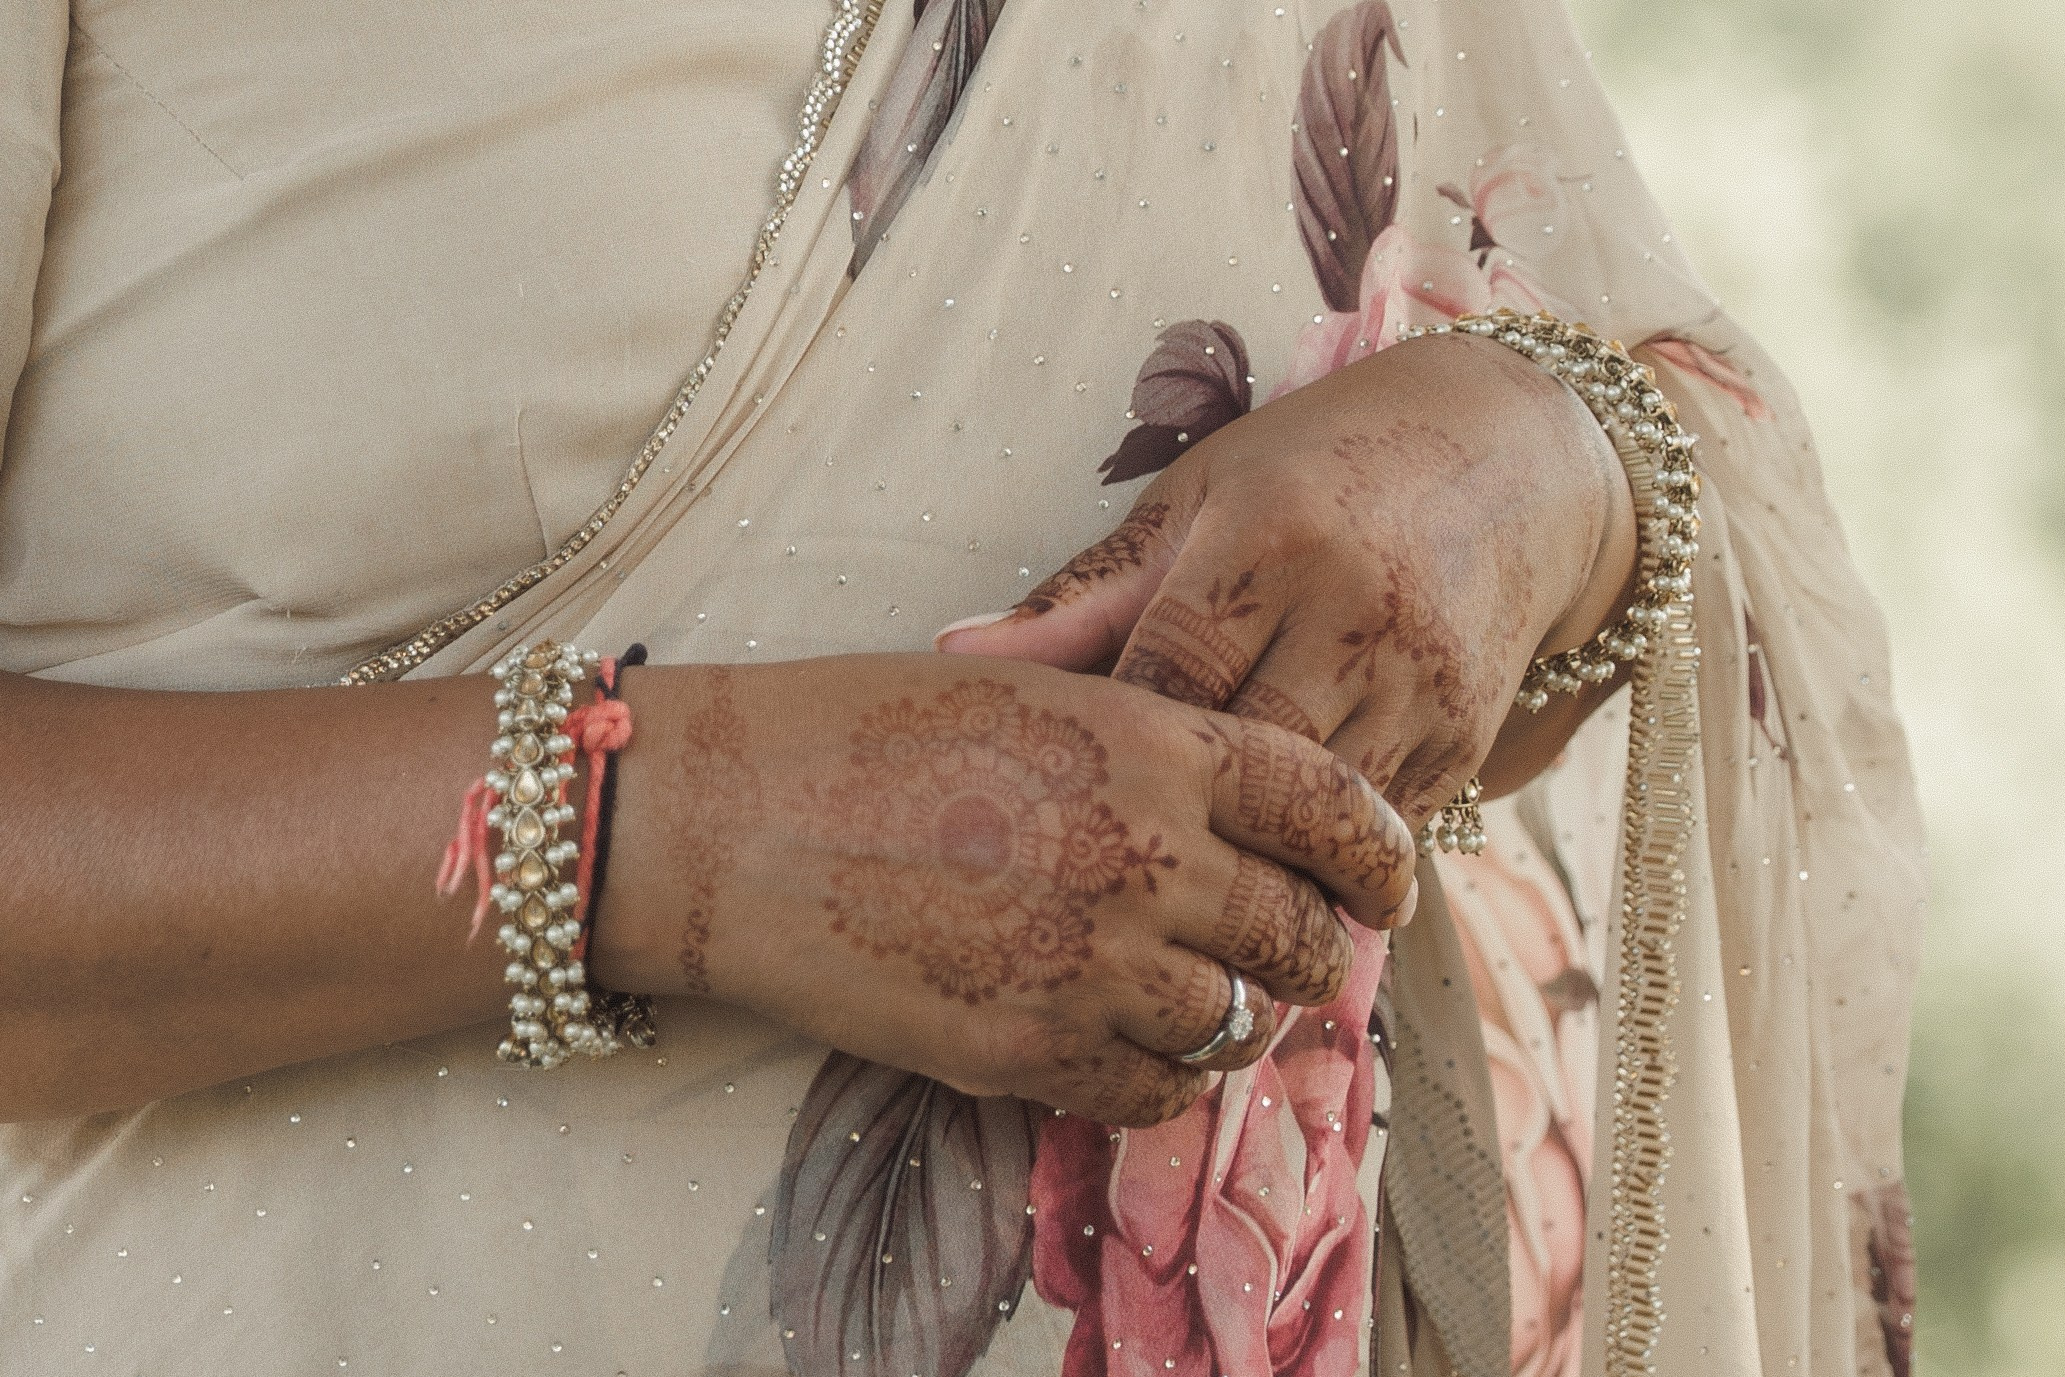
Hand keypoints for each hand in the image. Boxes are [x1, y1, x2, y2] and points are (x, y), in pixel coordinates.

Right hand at [595, 655, 1414, 1126]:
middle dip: (1307, 946)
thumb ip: (1145, 748)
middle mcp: (1143, 855)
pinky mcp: (1028, 1052)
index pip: (1330, 805)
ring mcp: (1090, 963)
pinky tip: (1120, 1044)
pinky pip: (1153, 1091)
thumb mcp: (1026, 689)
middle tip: (1285, 950)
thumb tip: (1232, 810)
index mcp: (1151, 742)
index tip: (1382, 885)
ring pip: (1236, 1024)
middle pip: (1298, 931)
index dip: (1377, 852)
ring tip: (1196, 999)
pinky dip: (1157, 1076)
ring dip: (1233, 1017)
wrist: (727, 821)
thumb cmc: (861, 732)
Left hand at [935, 331, 1637, 824]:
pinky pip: (1380, 831)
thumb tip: (950, 655)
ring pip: (1318, 820)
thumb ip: (1084, 594)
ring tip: (1173, 918)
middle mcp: (1353, 612)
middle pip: (1241, 766)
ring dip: (1249, 869)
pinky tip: (1268, 889)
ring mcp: (1421, 682)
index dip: (1106, 749)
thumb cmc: (1320, 468)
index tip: (1051, 797)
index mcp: (1266, 542)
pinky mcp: (1467, 736)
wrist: (1514, 456)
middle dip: (1176, 825)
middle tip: (1100, 884)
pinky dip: (1321, 862)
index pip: (1162, 681)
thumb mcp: (1197, 500)